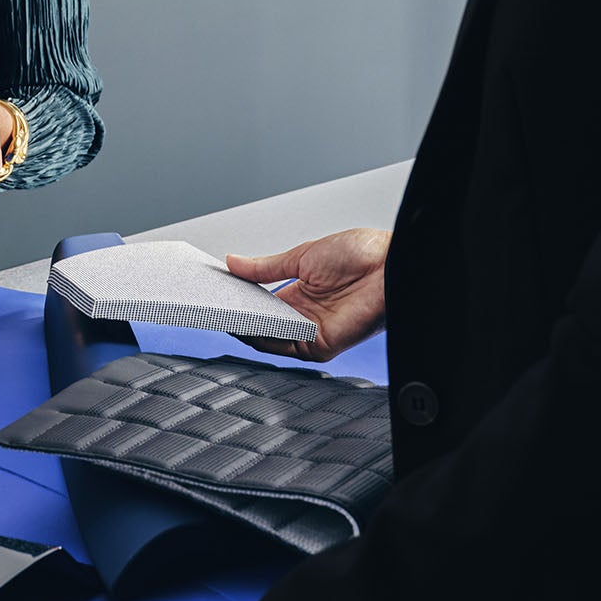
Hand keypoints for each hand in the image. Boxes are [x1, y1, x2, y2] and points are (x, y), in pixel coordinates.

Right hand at [225, 228, 390, 362]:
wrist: (388, 263)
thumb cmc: (360, 254)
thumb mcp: (300, 256)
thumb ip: (264, 267)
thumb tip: (233, 263)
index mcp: (301, 293)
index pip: (261, 305)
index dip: (239, 300)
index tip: (217, 293)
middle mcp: (305, 315)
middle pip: (262, 324)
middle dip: (237, 315)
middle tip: (211, 305)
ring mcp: (312, 332)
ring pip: (269, 339)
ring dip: (245, 328)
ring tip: (221, 313)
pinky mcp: (320, 345)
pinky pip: (284, 347)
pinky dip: (262, 338)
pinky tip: (246, 323)